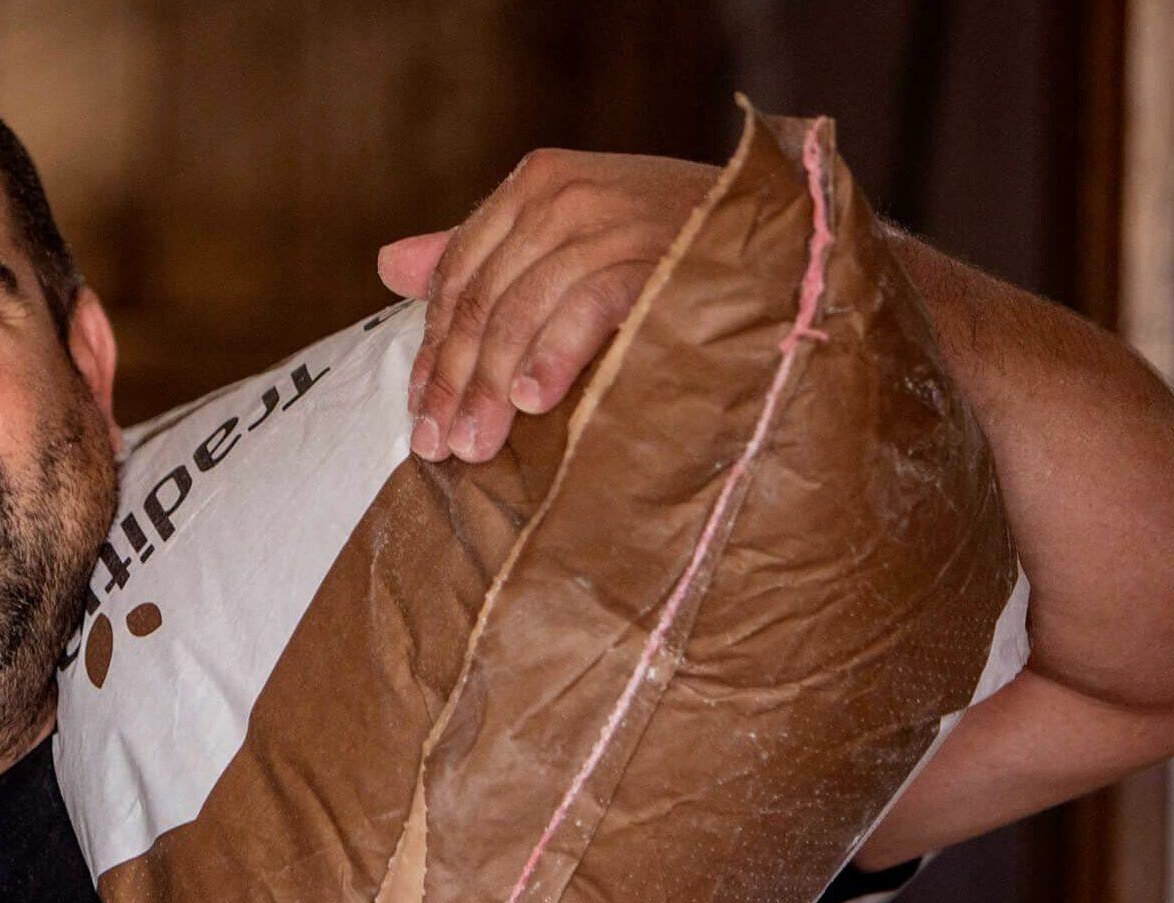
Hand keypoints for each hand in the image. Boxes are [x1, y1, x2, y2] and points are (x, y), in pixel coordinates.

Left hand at [377, 149, 719, 463]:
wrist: (785, 248)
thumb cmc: (672, 252)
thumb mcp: (572, 243)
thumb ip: (482, 255)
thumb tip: (388, 264)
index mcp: (537, 185)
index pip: (461, 273)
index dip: (434, 348)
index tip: (420, 412)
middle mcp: (567, 193)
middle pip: (484, 297)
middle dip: (455, 380)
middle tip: (440, 447)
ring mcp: (612, 219)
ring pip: (523, 309)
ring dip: (492, 385)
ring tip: (477, 446)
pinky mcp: (657, 252)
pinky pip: (588, 306)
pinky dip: (555, 355)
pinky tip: (535, 401)